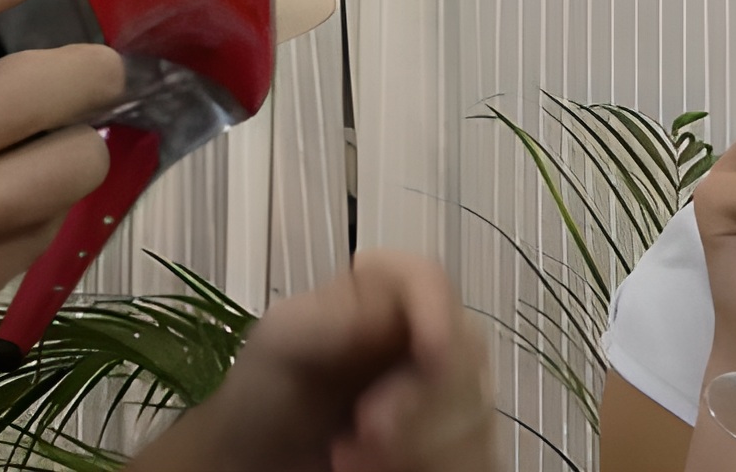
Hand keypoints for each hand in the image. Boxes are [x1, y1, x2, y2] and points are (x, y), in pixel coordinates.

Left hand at [129, 251, 500, 471]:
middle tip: (364, 430)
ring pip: (475, 412)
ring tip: (347, 460)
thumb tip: (388, 315)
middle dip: (419, 398)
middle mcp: (431, 335)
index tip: (431, 353)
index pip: (430, 281)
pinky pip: (478, 455)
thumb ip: (328, 321)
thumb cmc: (266, 391)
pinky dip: (438, 466)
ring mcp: (450, 394)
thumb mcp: (281, 344)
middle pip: (464, 351)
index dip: (438, 311)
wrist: (257, 458)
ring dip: (420, 445)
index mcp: (388, 293)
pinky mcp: (455, 445)